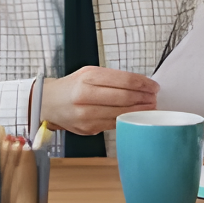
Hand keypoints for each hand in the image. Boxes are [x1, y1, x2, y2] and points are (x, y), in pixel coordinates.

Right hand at [40, 66, 157, 135]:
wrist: (48, 103)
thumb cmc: (72, 87)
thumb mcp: (88, 74)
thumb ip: (112, 78)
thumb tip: (141, 85)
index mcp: (87, 78)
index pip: (124, 80)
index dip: (143, 84)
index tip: (154, 86)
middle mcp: (85, 95)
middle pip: (125, 97)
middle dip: (145, 98)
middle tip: (154, 98)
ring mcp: (86, 114)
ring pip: (122, 113)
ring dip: (140, 111)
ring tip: (150, 108)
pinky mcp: (88, 128)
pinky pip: (114, 124)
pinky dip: (128, 120)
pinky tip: (135, 117)